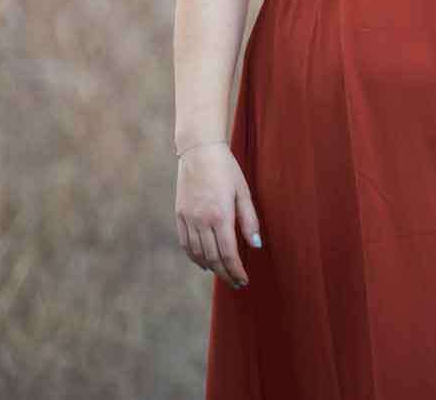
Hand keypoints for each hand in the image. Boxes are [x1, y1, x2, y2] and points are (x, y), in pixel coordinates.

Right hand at [175, 142, 261, 289]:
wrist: (199, 152)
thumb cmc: (226, 170)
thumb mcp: (243, 192)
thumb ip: (249, 220)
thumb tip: (256, 245)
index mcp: (220, 215)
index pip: (228, 253)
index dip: (236, 270)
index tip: (243, 280)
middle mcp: (202, 221)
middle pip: (213, 258)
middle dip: (225, 273)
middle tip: (236, 283)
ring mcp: (188, 219)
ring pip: (198, 254)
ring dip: (211, 268)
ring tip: (223, 274)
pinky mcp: (179, 215)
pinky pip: (186, 244)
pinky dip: (195, 257)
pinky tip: (204, 262)